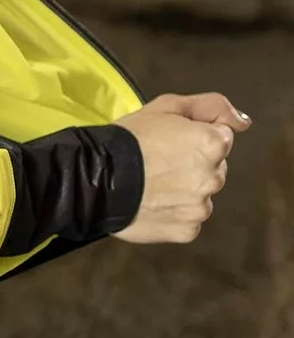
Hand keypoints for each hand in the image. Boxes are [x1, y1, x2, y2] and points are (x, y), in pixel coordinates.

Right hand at [110, 91, 250, 243]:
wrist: (94, 177)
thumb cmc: (128, 138)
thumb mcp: (165, 106)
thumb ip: (211, 106)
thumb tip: (243, 121)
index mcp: (212, 144)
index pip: (220, 137)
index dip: (192, 136)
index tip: (167, 139)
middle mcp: (214, 178)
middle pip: (212, 168)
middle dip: (191, 164)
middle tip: (156, 161)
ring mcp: (202, 208)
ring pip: (199, 195)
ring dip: (183, 190)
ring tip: (150, 184)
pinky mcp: (188, 231)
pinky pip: (187, 219)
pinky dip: (173, 212)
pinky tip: (150, 203)